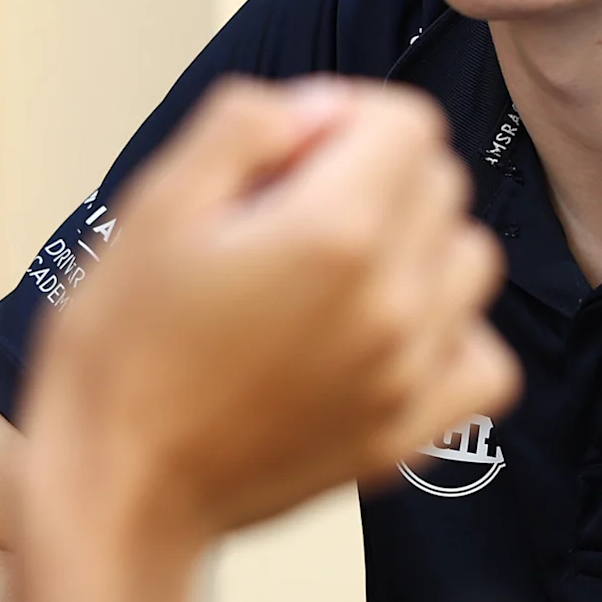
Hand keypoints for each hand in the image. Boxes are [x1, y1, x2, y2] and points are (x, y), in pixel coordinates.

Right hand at [25, 77, 515, 561]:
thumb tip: (317, 110)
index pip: (407, 122)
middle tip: (285, 215)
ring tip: (332, 273)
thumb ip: (245, 127)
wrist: (116, 491)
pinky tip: (382, 336)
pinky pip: (484, 361)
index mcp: (333, 233)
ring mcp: (408, 373)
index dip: (342, 117)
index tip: (285, 155)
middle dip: (375, 175)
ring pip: (470, 262)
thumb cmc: (119, 354)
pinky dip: (449, 336)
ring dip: (416, 246)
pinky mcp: (407, 433)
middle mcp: (393, 301)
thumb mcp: (154, 204)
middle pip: (441, 184)